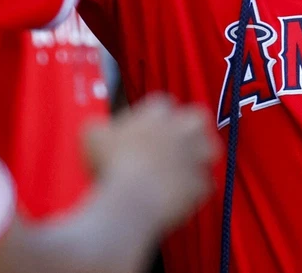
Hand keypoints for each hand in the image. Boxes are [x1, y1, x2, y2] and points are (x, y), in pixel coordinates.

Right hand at [85, 93, 218, 231]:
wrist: (132, 199)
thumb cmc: (112, 164)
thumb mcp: (92, 137)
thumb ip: (98, 128)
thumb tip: (97, 129)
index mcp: (159, 112)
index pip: (161, 104)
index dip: (153, 118)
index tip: (143, 132)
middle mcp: (184, 128)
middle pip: (196, 117)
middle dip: (188, 128)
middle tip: (173, 143)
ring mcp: (197, 155)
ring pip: (209, 148)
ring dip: (197, 157)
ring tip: (181, 169)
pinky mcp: (202, 183)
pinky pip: (203, 185)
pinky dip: (192, 190)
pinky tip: (177, 197)